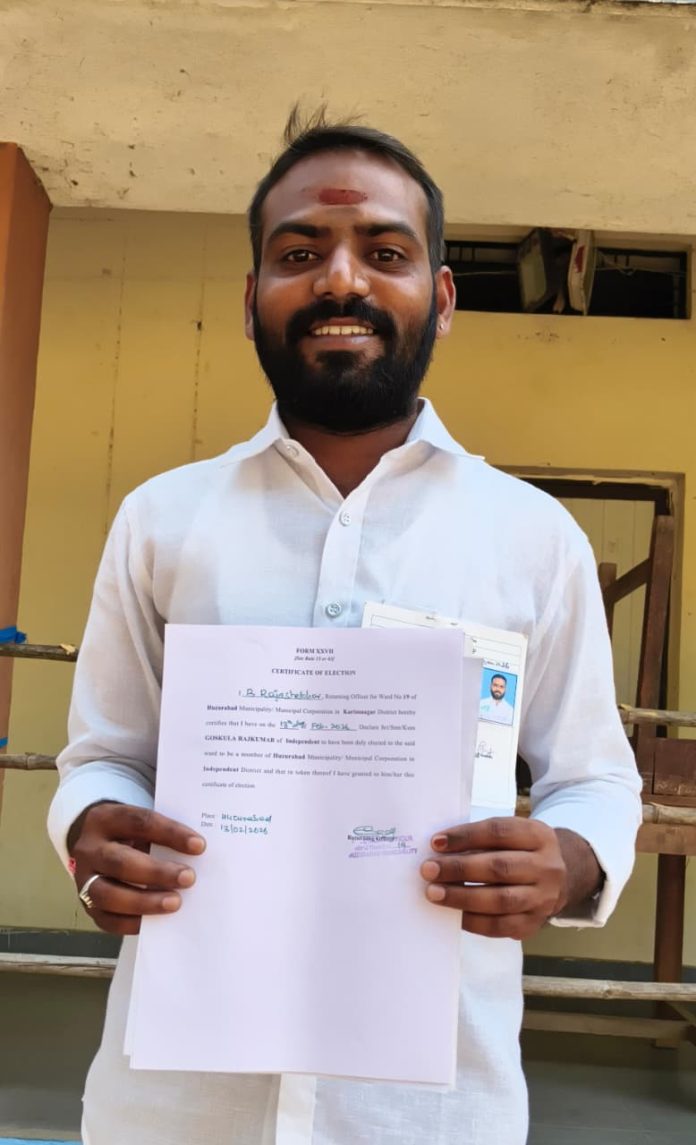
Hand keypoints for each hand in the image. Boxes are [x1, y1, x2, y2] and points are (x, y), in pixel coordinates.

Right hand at [69, 802, 205, 934]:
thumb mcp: (139, 824)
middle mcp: (89, 849)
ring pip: (108, 894)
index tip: (199, 845)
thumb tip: (196, 853)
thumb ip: (161, 835)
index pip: (139, 823)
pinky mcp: (86, 904)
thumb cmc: (128, 834)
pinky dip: (132, 922)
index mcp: (105, 819)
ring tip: (175, 902)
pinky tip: (156, 920)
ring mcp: (82, 879)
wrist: (95, 845)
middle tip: (188, 878)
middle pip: (120, 862)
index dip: (170, 834)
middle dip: (157, 872)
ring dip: (144, 901)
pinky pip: (106, 920)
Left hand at [419, 817, 570, 939]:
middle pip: (499, 867)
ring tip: (434, 893)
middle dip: (459, 869)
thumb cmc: (521, 851)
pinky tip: (454, 914)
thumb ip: (482, 839)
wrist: (559, 879)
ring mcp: (543, 898)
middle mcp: (546, 867)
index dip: (465, 836)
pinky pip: (501, 926)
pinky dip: (474, 921)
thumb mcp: (513, 835)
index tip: (436, 842)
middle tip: (428, 870)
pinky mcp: (534, 924)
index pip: (498, 832)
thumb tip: (440, 851)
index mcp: (538, 836)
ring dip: (462, 897)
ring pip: (500, 900)